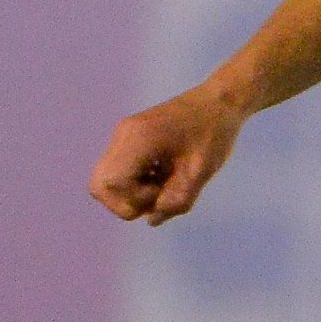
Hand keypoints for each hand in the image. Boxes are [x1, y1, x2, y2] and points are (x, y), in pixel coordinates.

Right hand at [90, 86, 244, 225]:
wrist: (220, 101)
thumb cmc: (215, 132)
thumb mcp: (202, 171)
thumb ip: (177, 200)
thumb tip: (151, 220)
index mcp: (139, 139)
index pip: (111, 183)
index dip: (133, 200)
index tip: (163, 192)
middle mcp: (123, 135)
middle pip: (100, 184)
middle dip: (127, 201)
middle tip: (161, 193)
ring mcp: (123, 135)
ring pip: (106, 180)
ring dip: (132, 192)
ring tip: (165, 182)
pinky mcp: (128, 138)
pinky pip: (117, 170)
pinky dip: (135, 181)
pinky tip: (162, 174)